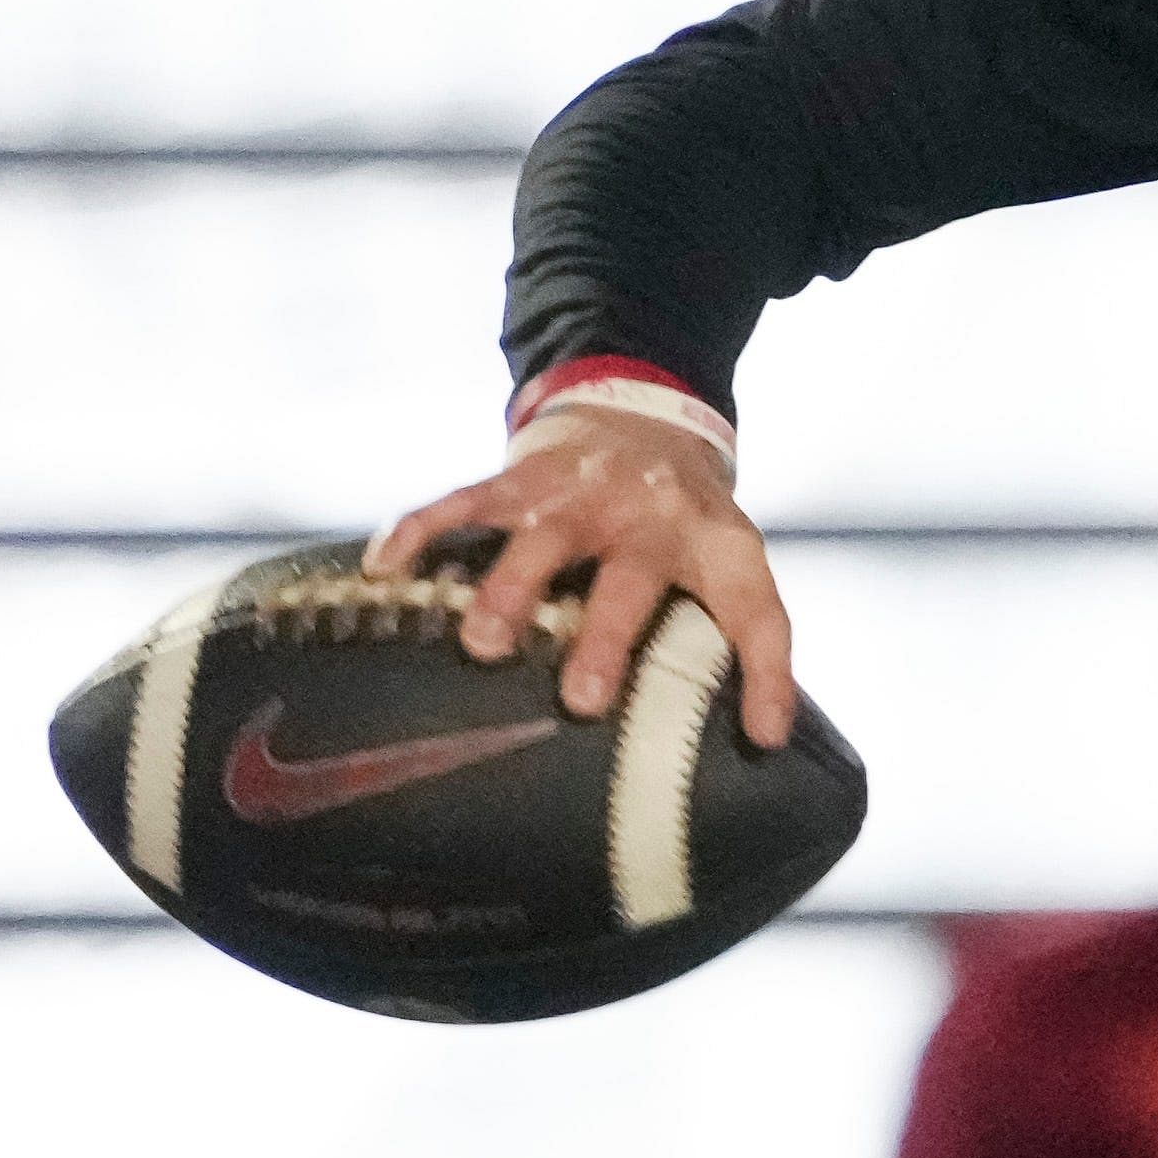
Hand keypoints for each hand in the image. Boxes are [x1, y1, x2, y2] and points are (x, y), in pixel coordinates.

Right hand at [366, 413, 800, 746]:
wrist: (643, 414)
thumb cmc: (684, 519)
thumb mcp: (728, 561)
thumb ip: (738, 635)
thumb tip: (764, 743)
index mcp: (716, 547)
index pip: (756, 612)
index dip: (768, 674)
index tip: (764, 734)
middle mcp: (650, 519)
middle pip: (630, 580)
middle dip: (605, 639)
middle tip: (583, 700)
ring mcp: (580, 496)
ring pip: (542, 540)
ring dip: (513, 589)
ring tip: (484, 641)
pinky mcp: (521, 479)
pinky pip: (465, 501)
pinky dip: (423, 531)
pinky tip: (388, 567)